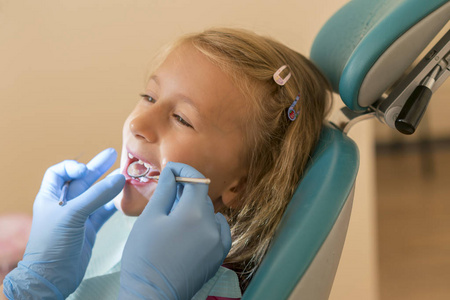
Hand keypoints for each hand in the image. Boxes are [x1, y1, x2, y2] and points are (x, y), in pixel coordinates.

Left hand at [3, 148, 124, 299]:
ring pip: (96, 195)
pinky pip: (104, 211)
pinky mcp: (90, 229)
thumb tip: (119, 178)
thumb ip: (96, 195)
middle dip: (97, 167)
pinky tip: (125, 197)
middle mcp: (65, 204)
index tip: (86, 169)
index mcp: (50, 197)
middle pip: (82, 180)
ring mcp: (78, 217)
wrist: (53, 276)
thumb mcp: (72, 214)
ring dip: (110, 185)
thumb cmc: (52, 244)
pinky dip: (114, 204)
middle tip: (113, 154)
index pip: (59, 173)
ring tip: (125, 174)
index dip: (72, 167)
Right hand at [118, 162, 231, 299]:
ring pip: (210, 213)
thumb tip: (172, 171)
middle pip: (202, 196)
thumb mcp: (149, 219)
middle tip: (167, 195)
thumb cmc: (144, 257)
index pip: (196, 179)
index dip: (184, 170)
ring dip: (196, 208)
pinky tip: (194, 229)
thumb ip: (164, 191)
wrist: (152, 295)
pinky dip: (209, 224)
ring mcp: (218, 242)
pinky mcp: (219, 255)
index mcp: (193, 214)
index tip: (172, 169)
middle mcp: (212, 226)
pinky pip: (220, 230)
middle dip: (186, 191)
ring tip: (176, 217)